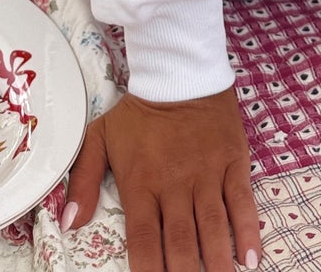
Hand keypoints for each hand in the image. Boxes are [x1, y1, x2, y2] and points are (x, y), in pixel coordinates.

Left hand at [62, 86, 260, 271]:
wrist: (179, 69)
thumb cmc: (139, 110)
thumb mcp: (100, 138)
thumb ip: (83, 181)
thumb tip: (70, 224)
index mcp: (141, 183)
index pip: (144, 240)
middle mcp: (175, 184)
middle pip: (181, 242)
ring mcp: (207, 173)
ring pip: (213, 227)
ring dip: (217, 262)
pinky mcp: (232, 162)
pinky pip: (242, 201)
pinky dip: (247, 231)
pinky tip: (250, 259)